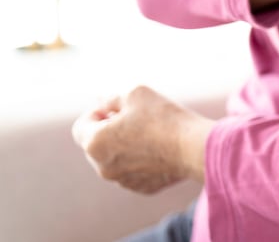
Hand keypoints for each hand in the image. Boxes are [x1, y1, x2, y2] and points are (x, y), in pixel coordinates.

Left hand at [72, 85, 213, 193]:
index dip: (97, 111)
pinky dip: (141, 160)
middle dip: (110, 130)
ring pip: (115, 159)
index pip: (81, 125)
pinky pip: (133, 171)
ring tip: (150, 132)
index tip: (118, 107)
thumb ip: (111, 98)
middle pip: (96, 144)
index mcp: (95, 143)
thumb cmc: (163, 117)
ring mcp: (122, 181)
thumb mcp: (134, 93)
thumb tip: (101, 102)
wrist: (194, 146)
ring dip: (125, 146)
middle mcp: (103, 167)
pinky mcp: (142, 188)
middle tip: (135, 118)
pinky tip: (160, 148)